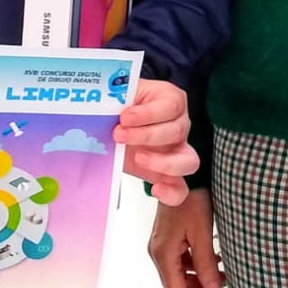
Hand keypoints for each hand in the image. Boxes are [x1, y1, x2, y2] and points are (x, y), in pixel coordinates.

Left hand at [114, 78, 198, 206]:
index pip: (171, 105)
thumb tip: (100, 99)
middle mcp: (179, 125)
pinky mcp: (168, 175)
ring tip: (137, 158)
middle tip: (118, 134)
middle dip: (145, 135)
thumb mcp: (118, 94)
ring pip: (187, 160)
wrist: (113, 125)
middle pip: (177, 131)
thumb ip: (115, 95)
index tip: (124, 117)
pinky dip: (171, 192)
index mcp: (170, 100)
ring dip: (162, 162)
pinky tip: (156, 189)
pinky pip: (180, 188)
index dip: (149, 113)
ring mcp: (177, 151)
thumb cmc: (121, 106)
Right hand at [147, 186, 225, 287]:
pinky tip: (216, 264)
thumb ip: (206, 265)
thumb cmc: (191, 198)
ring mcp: (163, 245)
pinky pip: (183, 262)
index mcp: (163, 254)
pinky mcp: (170, 237)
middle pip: (178, 286)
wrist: (184, 171)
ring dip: (202, 282)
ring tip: (225, 282)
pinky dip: (198, 268)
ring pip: (181, 275)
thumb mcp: (202, 233)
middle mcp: (159, 252)